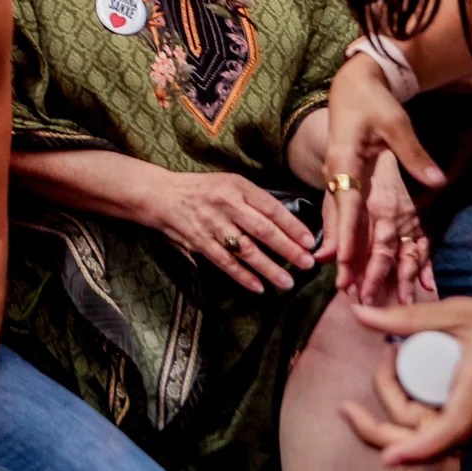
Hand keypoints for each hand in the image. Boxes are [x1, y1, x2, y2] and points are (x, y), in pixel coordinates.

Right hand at [138, 168, 317, 293]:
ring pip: (246, 250)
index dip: (293, 226)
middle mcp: (226, 205)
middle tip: (307, 264)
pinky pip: (225, 262)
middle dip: (288, 249)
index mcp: (237, 187)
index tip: (310, 242)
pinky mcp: (200, 242)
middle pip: (263, 230)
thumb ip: (253, 200)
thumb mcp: (229, 183)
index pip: (271, 208)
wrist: (161, 195)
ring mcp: (212, 225)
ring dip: (269, 268)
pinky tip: (258, 287)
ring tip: (287, 282)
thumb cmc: (201, 189)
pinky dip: (242, 276)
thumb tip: (287, 222)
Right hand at [321, 53, 444, 297]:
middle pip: (337, 220)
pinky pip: (344, 214)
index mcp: (343, 160)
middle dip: (341, 256)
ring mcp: (337, 179)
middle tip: (344, 289)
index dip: (345, 233)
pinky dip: (346, 238)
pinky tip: (347, 261)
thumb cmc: (372, 100)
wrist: (352, 85)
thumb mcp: (394, 122)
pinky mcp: (344, 181)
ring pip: (338, 221)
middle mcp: (335, 175)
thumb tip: (438, 181)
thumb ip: (414, 153)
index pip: (345, 202)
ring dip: (343, 253)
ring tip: (345, 285)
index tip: (343, 260)